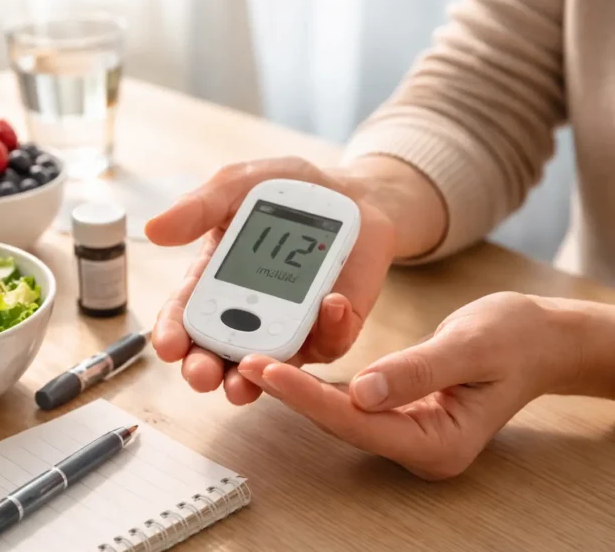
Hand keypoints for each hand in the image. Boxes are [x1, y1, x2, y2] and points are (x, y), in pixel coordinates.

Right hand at [145, 157, 395, 404]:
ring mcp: (288, 327)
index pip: (186, 317)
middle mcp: (247, 314)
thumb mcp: (237, 187)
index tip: (168, 346)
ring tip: (248, 375)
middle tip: (202, 374)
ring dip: (256, 376)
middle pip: (217, 354)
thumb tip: (153, 230)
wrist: (349, 192)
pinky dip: (330, 329)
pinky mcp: (330, 329)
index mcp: (214, 282)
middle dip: (205, 369)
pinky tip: (331, 303)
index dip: (172, 335)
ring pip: (269, 366)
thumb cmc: (286, 190)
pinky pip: (329, 342)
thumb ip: (199, 208)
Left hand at [237, 292, 578, 479]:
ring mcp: (409, 433)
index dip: (308, 396)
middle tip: (248, 363)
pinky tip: (291, 369)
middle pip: (342, 421)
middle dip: (293, 392)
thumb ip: (417, 371)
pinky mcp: (400, 414)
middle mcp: (418, 446)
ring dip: (300, 390)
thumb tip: (362, 393)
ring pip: (341, 414)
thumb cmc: (514, 339)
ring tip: (257, 363)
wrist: (539, 340)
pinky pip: (352, 403)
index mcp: (438, 442)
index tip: (269, 370)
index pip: (358, 421)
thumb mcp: (470, 346)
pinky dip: (321, 386)